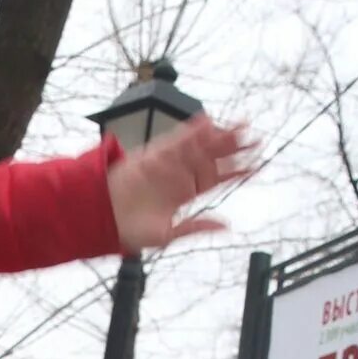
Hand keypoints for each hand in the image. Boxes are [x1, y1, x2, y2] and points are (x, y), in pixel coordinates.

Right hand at [106, 116, 259, 252]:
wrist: (101, 219)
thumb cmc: (127, 230)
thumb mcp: (167, 235)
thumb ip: (196, 227)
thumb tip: (225, 225)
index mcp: (183, 194)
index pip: (215, 180)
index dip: (235, 172)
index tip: (256, 166)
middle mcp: (178, 176)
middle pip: (211, 159)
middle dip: (233, 150)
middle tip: (256, 140)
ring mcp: (167, 163)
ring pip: (198, 147)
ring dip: (219, 137)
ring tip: (241, 128)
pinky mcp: (153, 155)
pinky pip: (176, 140)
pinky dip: (192, 131)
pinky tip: (209, 123)